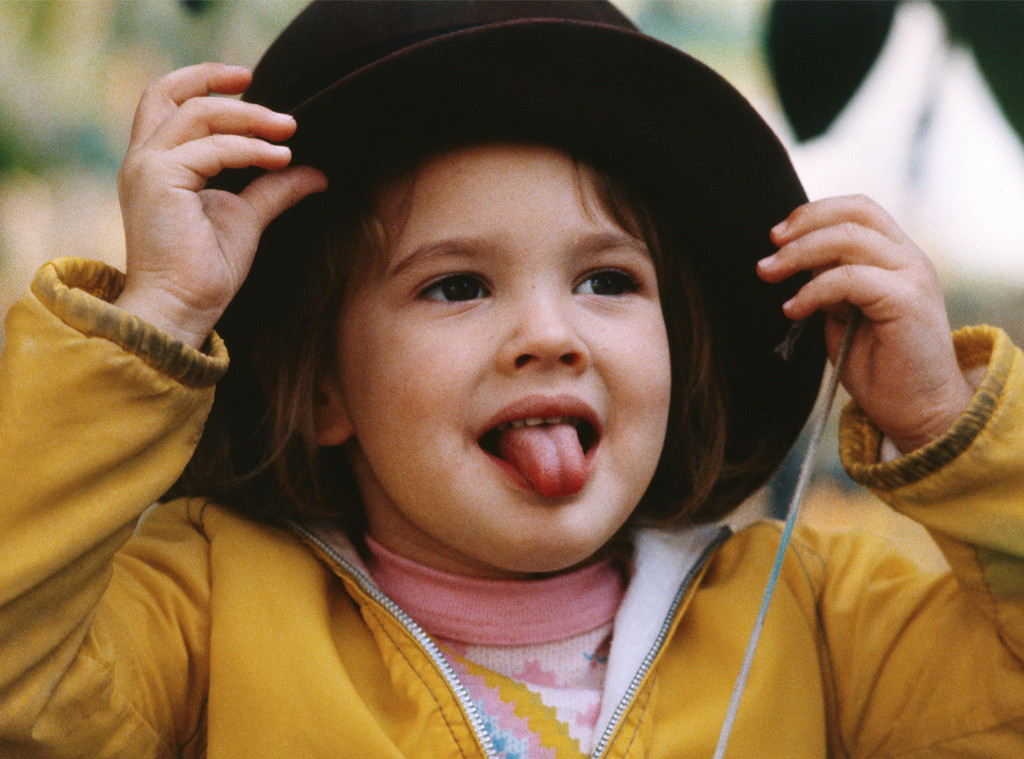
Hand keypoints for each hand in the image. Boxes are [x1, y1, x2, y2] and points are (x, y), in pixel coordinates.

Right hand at [115, 63, 327, 348]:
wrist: (182, 308)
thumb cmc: (206, 272)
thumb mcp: (246, 218)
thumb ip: (273, 188)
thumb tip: (314, 171)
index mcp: (155, 164)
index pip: (166, 102)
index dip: (203, 82)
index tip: (248, 82)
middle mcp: (143, 159)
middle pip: (170, 93)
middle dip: (219, 82)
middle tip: (276, 104)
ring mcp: (146, 167)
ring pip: (198, 114)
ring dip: (250, 119)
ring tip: (290, 132)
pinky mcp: (158, 179)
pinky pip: (212, 148)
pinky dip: (250, 149)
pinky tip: (281, 159)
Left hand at [757, 195, 973, 452]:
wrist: (919, 412)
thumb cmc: (880, 367)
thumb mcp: (845, 314)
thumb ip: (829, 283)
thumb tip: (798, 259)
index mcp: (897, 257)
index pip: (858, 209)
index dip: (814, 213)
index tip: (777, 236)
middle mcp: (909, 259)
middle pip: (854, 213)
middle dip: (802, 226)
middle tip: (768, 253)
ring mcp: (912, 276)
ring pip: (849, 239)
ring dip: (800, 254)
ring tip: (769, 275)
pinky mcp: (907, 300)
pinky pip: (850, 278)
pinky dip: (813, 290)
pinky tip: (794, 309)